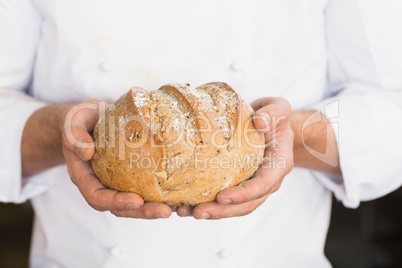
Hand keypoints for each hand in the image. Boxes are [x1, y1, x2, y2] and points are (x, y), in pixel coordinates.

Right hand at [61, 99, 172, 218]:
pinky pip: (142, 189)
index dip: (116, 201)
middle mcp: (100, 184)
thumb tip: (87, 152)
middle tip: (165, 212)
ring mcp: (115, 182)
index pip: (97, 196)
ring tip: (174, 208)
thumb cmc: (80, 119)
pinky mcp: (129, 175)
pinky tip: (176, 194)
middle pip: (120, 207)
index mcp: (84, 176)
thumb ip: (75, 135)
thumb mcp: (74, 121)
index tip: (136, 200)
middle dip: (142, 212)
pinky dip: (158, 195)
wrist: (89, 117)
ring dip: (153, 208)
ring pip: (133, 203)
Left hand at [176, 97, 293, 218]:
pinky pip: (225, 200)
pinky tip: (186, 205)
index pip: (263, 185)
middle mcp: (267, 181)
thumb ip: (273, 113)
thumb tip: (259, 121)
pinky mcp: (239, 185)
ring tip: (186, 212)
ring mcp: (253, 186)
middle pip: (247, 204)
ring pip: (234, 207)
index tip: (221, 197)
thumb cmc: (274, 117)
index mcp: (278, 165)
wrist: (271, 125)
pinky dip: (207, 204)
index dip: (243, 194)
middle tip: (198, 212)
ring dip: (211, 212)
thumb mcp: (278, 109)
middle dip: (222, 211)